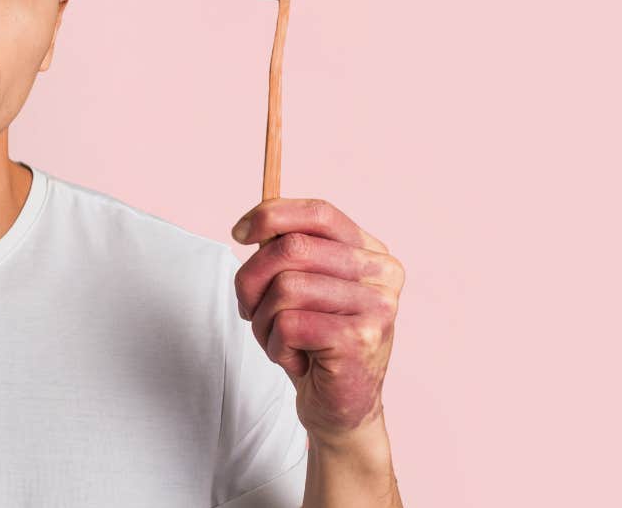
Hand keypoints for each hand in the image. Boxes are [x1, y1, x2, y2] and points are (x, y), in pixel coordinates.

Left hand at [230, 198, 404, 442]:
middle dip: (251, 279)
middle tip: (250, 310)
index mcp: (371, 252)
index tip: (239, 232)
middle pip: (292, 248)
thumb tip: (251, 226)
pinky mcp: (359, 339)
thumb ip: (286, 254)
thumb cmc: (315, 345)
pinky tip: (298, 360)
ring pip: (285, 287)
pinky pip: (288, 324)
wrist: (342, 410)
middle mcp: (381, 274)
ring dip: (264, 320)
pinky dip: (276, 346)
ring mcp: (376, 306)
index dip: (271, 215)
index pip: (319, 212)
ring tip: (281, 341)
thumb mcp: (301, 290)